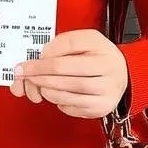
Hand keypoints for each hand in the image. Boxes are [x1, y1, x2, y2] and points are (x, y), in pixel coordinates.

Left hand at [11, 29, 128, 119]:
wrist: (122, 74)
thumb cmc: (99, 56)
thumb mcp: (86, 40)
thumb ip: (64, 43)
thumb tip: (43, 56)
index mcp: (103, 49)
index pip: (70, 47)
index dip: (46, 54)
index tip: (28, 61)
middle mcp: (109, 70)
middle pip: (67, 72)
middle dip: (41, 74)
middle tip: (26, 74)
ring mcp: (107, 92)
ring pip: (69, 92)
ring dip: (47, 89)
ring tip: (38, 84)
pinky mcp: (101, 108)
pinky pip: (74, 107)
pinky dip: (59, 101)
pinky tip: (54, 94)